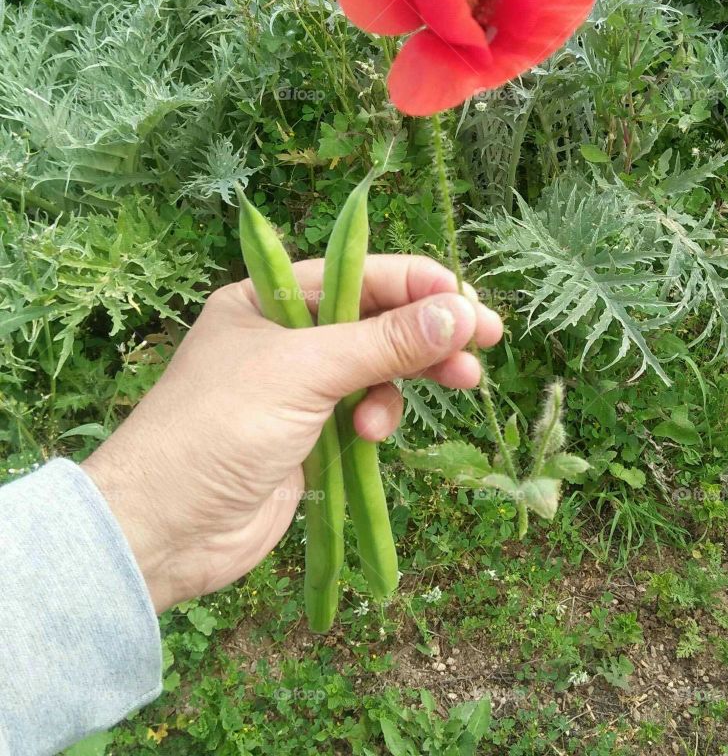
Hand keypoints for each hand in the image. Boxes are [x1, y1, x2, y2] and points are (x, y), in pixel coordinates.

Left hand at [81, 255, 502, 613]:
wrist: (164, 530)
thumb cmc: (219, 429)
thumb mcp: (306, 372)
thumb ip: (386, 341)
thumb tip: (461, 310)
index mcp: (268, 299)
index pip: (358, 275)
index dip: (418, 285)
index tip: (470, 302)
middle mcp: (285, 336)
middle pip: (376, 320)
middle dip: (429, 331)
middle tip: (485, 342)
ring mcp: (299, 388)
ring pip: (378, 367)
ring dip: (411, 377)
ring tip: (458, 384)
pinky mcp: (310, 434)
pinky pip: (365, 411)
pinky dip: (380, 417)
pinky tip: (375, 435)